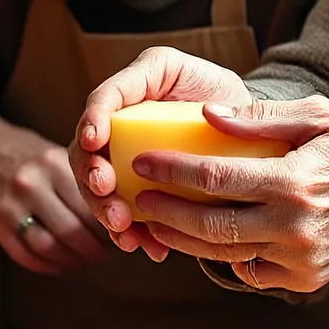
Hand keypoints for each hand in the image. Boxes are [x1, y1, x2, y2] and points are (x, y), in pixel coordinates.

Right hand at [0, 117, 106, 274]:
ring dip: (71, 260)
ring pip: (49, 246)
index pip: (88, 203)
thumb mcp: (54, 155)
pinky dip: (48, 265)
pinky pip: (25, 255)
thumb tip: (115, 215)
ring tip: (83, 260)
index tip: (116, 232)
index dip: (107, 224)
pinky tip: (60, 263)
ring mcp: (9, 206)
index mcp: (52, 162)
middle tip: (102, 253)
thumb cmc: (27, 156)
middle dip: (92, 249)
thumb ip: (80, 182)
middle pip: (71, 229)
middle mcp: (30, 183)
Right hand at [68, 47, 252, 261]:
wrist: (240, 139)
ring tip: (124, 227)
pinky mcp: (134, 186)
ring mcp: (122, 153)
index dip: (93, 118)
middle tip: (105, 190)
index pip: (105, 97)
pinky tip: (144, 244)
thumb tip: (210, 115)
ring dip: (105, 208)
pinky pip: (122, 209)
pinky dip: (132, 230)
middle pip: (88, 147)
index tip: (95, 140)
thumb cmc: (231, 106)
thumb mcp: (225, 89)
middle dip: (91, 173)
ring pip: (97, 183)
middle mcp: (121, 117)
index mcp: (139, 83)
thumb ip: (213, 98)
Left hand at [127, 96, 328, 293]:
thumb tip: (208, 116)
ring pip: (225, 255)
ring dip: (183, 240)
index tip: (142, 161)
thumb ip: (261, 118)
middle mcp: (296, 227)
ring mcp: (302, 259)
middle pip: (210, 226)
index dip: (171, 171)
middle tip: (137, 197)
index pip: (215, 179)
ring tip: (155, 222)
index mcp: (296, 181)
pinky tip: (203, 240)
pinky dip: (224, 258)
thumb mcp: (320, 115)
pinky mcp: (308, 279)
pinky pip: (253, 272)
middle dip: (165, 212)